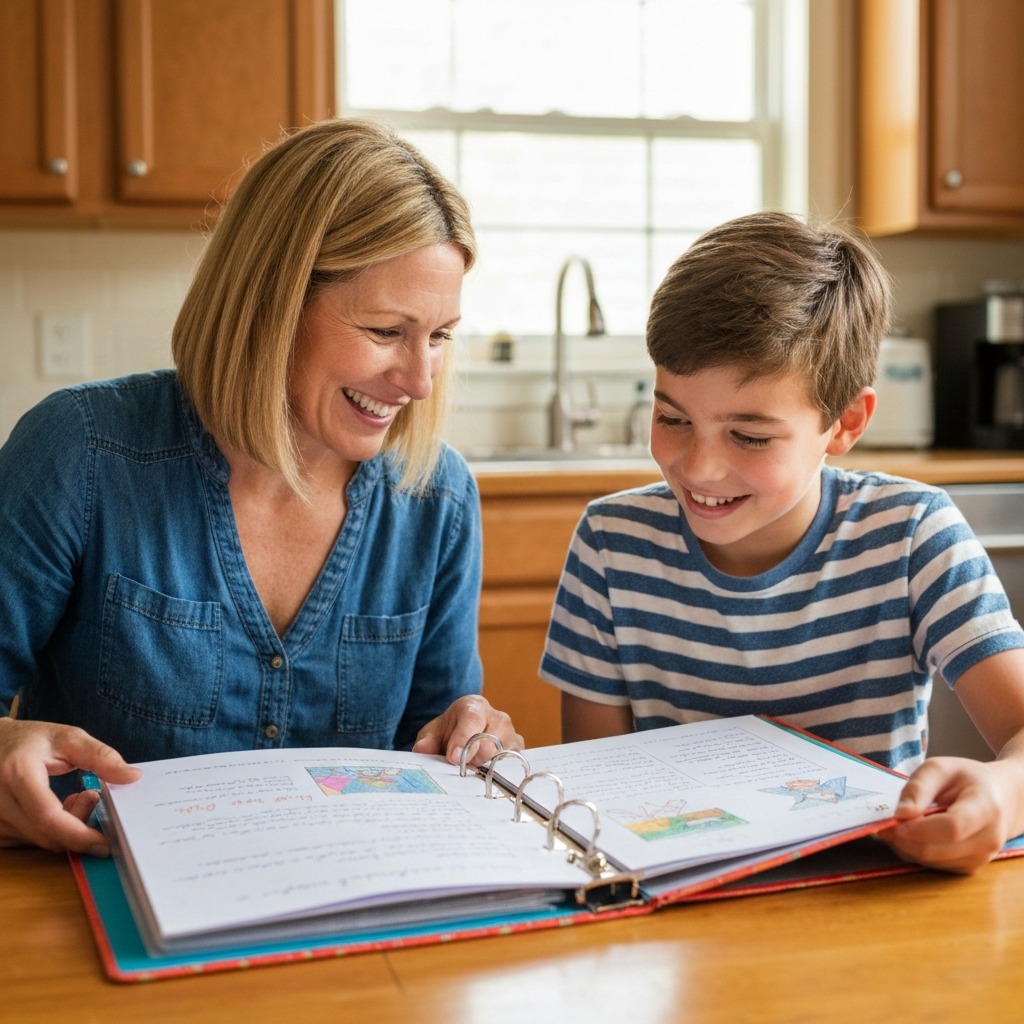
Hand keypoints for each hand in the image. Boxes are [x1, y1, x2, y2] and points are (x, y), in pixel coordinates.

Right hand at [0, 717, 140, 855]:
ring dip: (67, 827)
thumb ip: (102, 757)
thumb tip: (133, 777)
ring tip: (74, 796)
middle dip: (80, 825)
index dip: (79, 835)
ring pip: (40, 840)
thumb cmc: (31, 740)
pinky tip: (56, 807)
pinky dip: (51, 830)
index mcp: (17, 775)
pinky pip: (30, 841)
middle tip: (92, 796)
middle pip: (47, 835)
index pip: (49, 818)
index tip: (106, 842)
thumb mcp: (68, 738)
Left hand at [412, 695, 523, 766]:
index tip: (453, 758)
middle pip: (490, 743)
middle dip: (473, 760)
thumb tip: (422, 749)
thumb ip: (427, 741)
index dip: (463, 740)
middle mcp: (498, 717)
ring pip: (503, 757)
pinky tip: (487, 777)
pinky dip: (499, 774)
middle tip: (461, 770)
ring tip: (473, 771)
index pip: (472, 721)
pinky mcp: (519, 750)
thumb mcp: (434, 733)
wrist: (467, 730)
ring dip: (486, 769)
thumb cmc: (450, 731)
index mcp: (474, 707)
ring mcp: (512, 734)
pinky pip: (513, 766)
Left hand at [877, 755, 1023, 873]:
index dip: (918, 829)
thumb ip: (918, 788)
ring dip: (906, 846)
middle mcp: (989, 840)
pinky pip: (934, 865)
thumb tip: (900, 814)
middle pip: (937, 850)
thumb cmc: (967, 779)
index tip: (893, 821)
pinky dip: (915, 851)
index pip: (951, 828)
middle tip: (883, 823)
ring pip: (931, 861)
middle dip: (903, 839)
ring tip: (898, 824)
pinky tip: (912, 834)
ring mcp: (981, 858)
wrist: (1001, 798)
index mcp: (986, 809)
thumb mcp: (941, 768)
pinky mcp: (970, 868)